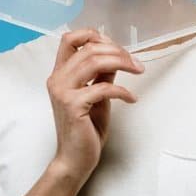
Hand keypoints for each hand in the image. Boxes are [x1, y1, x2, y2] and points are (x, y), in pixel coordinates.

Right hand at [45, 29, 143, 182]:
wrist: (74, 160)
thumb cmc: (84, 130)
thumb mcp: (96, 96)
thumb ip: (102, 76)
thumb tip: (116, 58)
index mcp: (60, 74)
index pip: (69, 39)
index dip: (94, 35)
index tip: (116, 46)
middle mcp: (57, 79)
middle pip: (89, 48)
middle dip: (118, 51)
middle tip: (136, 62)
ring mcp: (62, 92)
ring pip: (94, 61)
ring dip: (122, 63)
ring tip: (138, 70)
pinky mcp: (73, 105)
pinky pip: (103, 88)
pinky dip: (122, 91)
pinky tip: (131, 98)